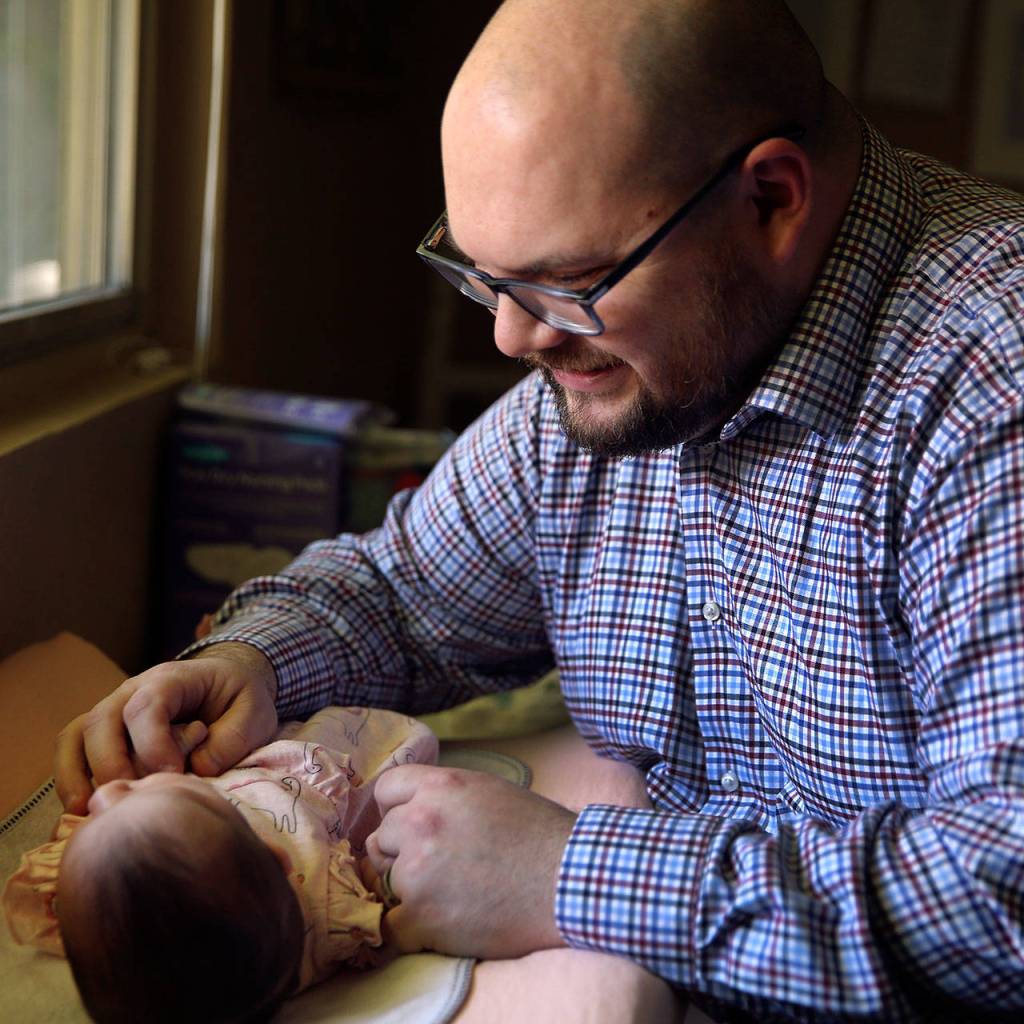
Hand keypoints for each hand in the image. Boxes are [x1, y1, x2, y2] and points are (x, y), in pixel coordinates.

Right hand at [54, 642, 278, 813]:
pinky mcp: (106, 733)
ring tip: (90, 809)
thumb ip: (233, 739)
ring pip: (77, 735)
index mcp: (171, 679)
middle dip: (112, 762)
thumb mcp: (255, 713)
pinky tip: (81, 809)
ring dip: (78, 773)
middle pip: (101, 720)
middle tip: (134, 796)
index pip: (146, 706)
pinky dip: (70, 777)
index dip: (153, 743)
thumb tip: (198, 769)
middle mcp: (132, 690)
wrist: (228, 683)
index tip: (173, 774)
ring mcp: (114, 710)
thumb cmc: (239, 697)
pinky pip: (73, 750)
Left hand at [365, 765, 575, 958]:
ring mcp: (417, 871)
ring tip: (449, 896)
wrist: (570, 882)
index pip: (386, 789)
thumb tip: (411, 808)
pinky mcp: (422, 917)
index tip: (411, 827)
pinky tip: (437, 926)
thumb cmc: (538, 835)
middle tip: (439, 867)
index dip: (396, 809)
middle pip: (381, 838)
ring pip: (384, 881)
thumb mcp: (488, 791)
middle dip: (402, 853)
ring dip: (408, 891)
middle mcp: (421, 822)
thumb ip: (444, 795)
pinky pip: (390, 926)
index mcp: (440, 786)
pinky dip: (409, 930)